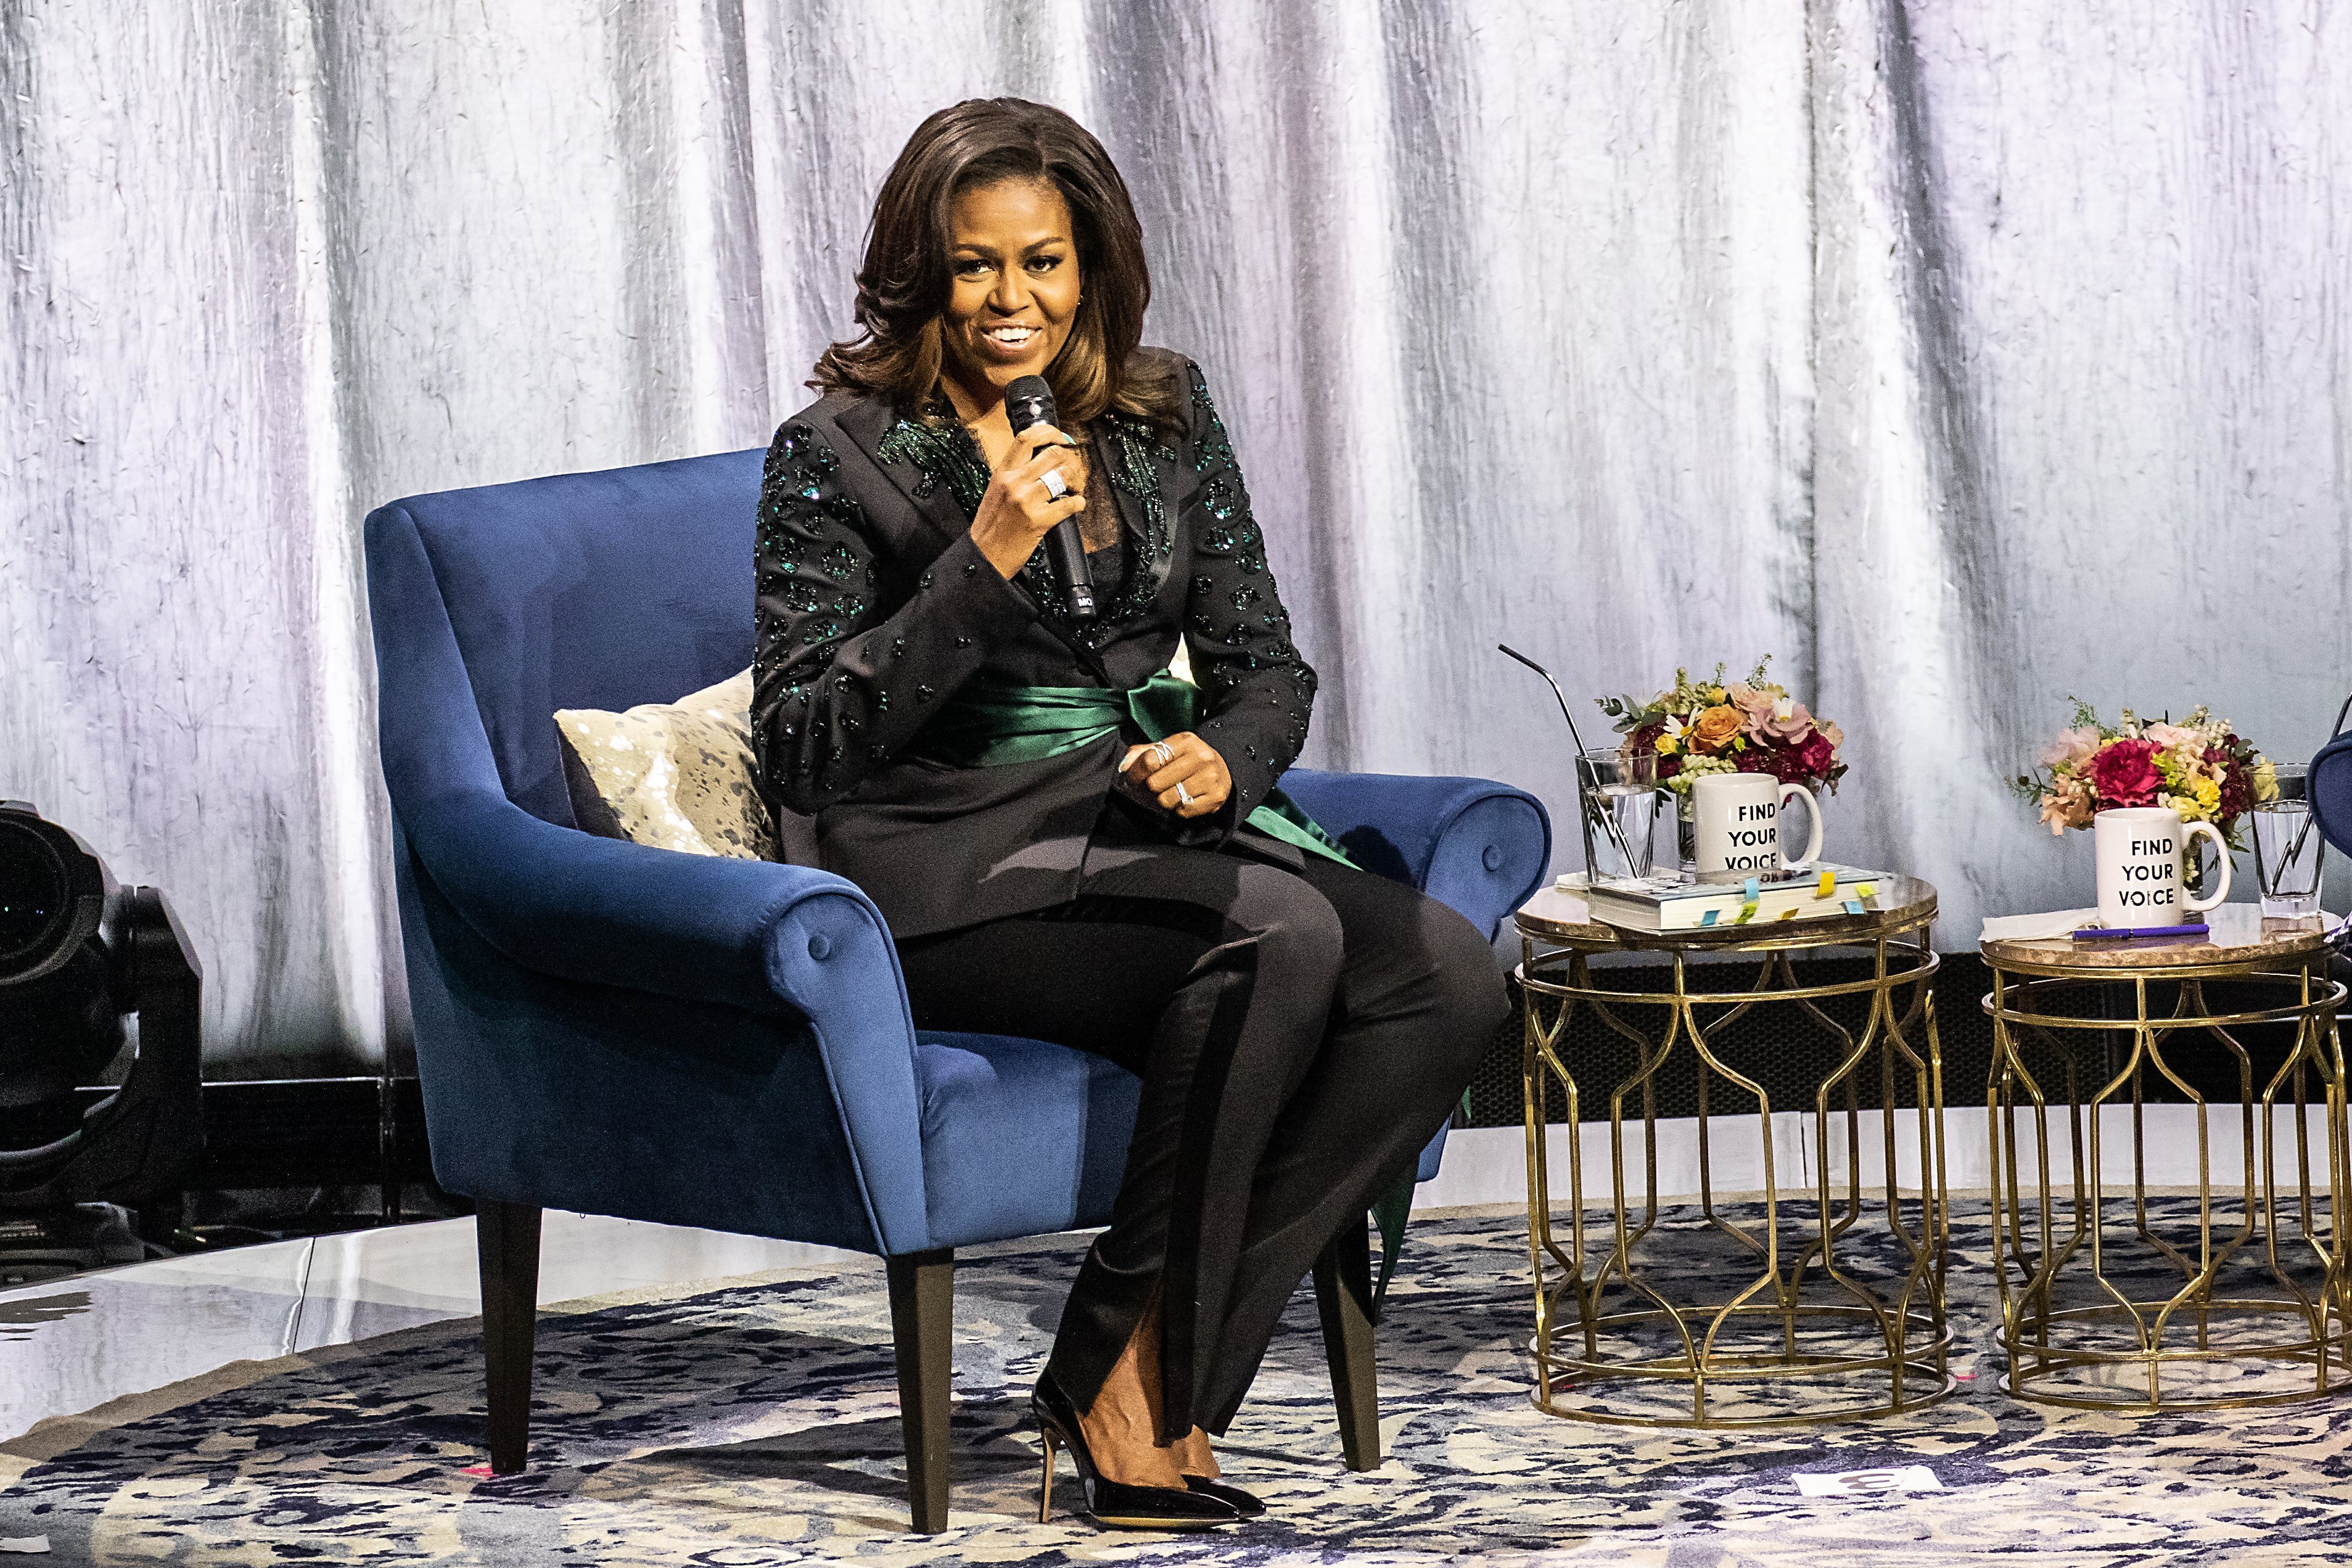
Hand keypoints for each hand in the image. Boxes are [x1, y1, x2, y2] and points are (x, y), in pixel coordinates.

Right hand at [969, 423, 1084, 579]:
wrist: (984, 555)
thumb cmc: (991, 525)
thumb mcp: (996, 490)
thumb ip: (1015, 473)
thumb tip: (1041, 459)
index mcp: (1003, 472)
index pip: (1026, 438)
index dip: (1050, 432)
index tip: (1062, 438)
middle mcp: (1014, 482)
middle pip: (1052, 453)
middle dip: (1070, 459)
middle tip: (1073, 468)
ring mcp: (1026, 501)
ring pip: (1063, 475)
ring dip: (1076, 479)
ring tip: (1075, 487)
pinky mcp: (1039, 520)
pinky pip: (1070, 504)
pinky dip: (1078, 502)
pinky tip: (1076, 504)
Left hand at [1119, 732, 1231, 819]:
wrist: (1225, 768)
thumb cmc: (1189, 759)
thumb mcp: (1169, 748)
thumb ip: (1144, 753)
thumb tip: (1124, 766)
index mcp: (1186, 741)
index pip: (1150, 760)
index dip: (1135, 773)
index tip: (1132, 779)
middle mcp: (1201, 757)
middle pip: (1156, 783)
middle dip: (1151, 788)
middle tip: (1155, 787)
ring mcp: (1210, 778)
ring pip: (1167, 800)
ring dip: (1164, 800)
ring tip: (1172, 793)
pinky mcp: (1216, 797)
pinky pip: (1183, 811)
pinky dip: (1179, 809)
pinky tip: (1185, 799)